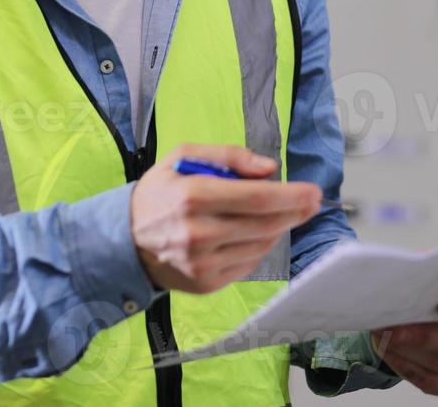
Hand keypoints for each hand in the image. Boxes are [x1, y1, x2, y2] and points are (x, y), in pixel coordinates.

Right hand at [129, 143, 319, 294]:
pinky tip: (253, 234)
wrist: (123, 239)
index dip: (292, 195)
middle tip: (312, 202)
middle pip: (266, 224)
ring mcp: (201, 263)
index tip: (314, 191)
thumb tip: (269, 168)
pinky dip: (258, 247)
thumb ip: (229, 155)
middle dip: (295, 212)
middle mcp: (198, 233)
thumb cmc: (160, 192)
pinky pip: (248, 264)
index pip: (257, 198)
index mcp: (194, 196)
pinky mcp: (205, 283)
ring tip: (280, 215)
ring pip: (261, 245)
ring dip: (278, 229)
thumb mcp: (184, 157)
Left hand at [370, 284, 437, 395]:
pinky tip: (391, 353)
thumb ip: (426, 276)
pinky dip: (406, 367)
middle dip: (420, 336)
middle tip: (392, 330)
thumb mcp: (430, 278)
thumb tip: (405, 280)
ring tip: (384, 338)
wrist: (425, 320)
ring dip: (407, 352)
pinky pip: (431, 382)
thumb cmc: (430, 295)